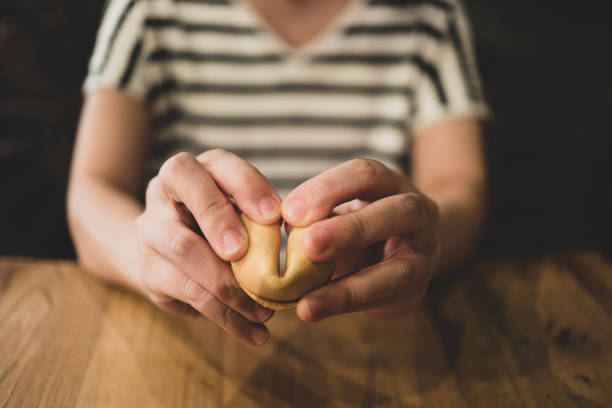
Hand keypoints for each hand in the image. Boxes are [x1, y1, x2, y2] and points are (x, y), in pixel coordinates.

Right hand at [135, 149, 280, 344]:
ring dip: (228, 284)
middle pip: (189, 198)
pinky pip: (187, 293)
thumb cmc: (219, 224)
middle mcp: (166, 192)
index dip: (246, 186)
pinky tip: (253, 331)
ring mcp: (151, 230)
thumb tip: (302, 240)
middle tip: (245, 253)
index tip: (273, 215)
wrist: (165, 251)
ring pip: (183, 250)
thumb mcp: (237, 211)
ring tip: (265, 310)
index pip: (218, 163)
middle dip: (220, 222)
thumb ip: (260, 218)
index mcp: (196, 169)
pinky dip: (225, 316)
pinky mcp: (149, 271)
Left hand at [282, 158, 439, 320]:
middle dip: (351, 230)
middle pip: (397, 213)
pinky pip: (388, 301)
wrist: (401, 248)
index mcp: (391, 183)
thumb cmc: (357, 223)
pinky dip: (350, 307)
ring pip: (398, 270)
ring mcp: (425, 253)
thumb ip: (317, 216)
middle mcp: (418, 213)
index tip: (290, 211)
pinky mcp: (417, 290)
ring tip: (308, 305)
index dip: (328, 190)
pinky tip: (318, 310)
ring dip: (349, 289)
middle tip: (308, 244)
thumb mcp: (339, 210)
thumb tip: (287, 225)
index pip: (366, 174)